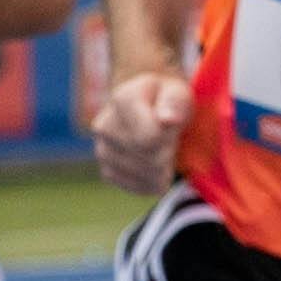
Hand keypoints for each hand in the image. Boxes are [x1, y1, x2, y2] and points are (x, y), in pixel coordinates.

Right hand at [95, 61, 194, 195]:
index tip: (172, 124)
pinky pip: (141, 188)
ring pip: (148, 176)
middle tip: (170, 137)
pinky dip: (156, 180)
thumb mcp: (177, 92)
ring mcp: (102, 152)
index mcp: (122, 100)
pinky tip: (158, 165)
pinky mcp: (107, 172)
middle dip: (170, 151)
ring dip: (165, 167)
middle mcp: (104, 127)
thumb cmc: (167, 98)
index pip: (150, 138)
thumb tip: (167, 120)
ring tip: (163, 148)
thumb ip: (174, 103)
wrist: (145, 105)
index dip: (170, 137)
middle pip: (151, 159)